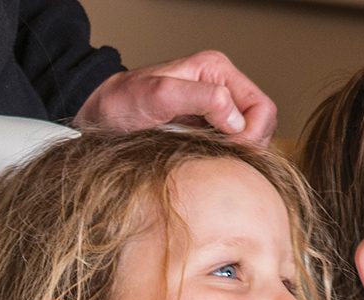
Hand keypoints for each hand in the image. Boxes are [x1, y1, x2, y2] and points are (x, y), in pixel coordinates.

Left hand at [73, 51, 276, 144]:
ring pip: (253, 140)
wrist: (100, 116)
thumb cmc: (123, 103)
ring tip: (212, 161)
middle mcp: (223, 88)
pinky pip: (236, 150)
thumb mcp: (158, 96)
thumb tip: (235, 118)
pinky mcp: (210, 130)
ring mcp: (218, 110)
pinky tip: (209, 163)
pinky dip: (229, 160)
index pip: (263, 108)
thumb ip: (201, 98)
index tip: (229, 150)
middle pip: (263, 125)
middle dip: (249, 147)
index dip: (252, 135)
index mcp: (218, 71)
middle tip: (222, 159)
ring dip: (239, 156)